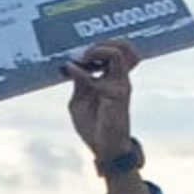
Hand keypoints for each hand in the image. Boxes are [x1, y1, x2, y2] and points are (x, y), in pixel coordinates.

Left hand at [64, 38, 138, 162]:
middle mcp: (119, 77)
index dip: (97, 46)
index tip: (77, 56)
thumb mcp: (79, 101)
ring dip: (97, 49)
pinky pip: (105, 70)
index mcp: (111, 78)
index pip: (114, 50)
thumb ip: (78, 82)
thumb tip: (71, 63)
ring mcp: (120, 83)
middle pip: (122, 44)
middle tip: (82, 54)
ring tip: (84, 58)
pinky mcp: (118, 92)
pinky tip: (74, 72)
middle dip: (100, 43)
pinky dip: (86, 69)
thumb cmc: (94, 127)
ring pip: (119, 50)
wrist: (105, 150)